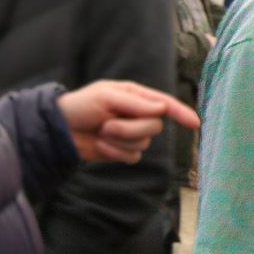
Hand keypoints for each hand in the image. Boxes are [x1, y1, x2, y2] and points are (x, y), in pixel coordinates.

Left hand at [57, 80, 200, 164]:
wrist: (58, 130)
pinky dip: (115, 153)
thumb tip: (163, 109)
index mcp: (136, 97)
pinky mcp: (124, 151)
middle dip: (130, 129)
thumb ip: (136, 103)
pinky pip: (133, 157)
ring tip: (100, 134)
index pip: (165, 104)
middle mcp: (138, 115)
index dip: (181, 113)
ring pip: (144, 144)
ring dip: (119, 141)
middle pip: (154, 127)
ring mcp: (132, 134)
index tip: (195, 123)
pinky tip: (100, 146)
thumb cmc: (79, 106)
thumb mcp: (106, 96)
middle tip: (107, 125)